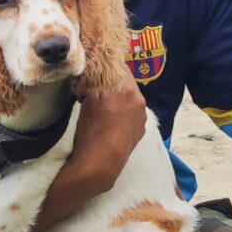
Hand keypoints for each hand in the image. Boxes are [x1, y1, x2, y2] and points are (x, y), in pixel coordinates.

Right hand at [70, 68, 147, 191]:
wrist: (101, 163)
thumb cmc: (93, 129)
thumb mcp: (89, 100)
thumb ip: (96, 83)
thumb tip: (96, 75)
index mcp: (129, 90)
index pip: (121, 68)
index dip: (110, 68)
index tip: (101, 70)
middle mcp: (140, 101)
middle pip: (127, 84)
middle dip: (115, 85)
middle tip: (100, 89)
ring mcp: (142, 118)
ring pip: (131, 100)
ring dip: (121, 100)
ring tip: (105, 108)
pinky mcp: (141, 132)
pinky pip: (133, 116)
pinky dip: (124, 115)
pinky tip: (112, 122)